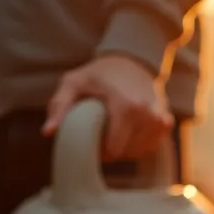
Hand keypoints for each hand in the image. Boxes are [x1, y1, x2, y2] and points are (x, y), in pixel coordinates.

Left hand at [42, 54, 172, 161]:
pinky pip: (150, 146)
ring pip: (139, 152)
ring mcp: (160, 118)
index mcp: (126, 107)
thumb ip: (60, 106)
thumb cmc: (98, 74)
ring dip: (125, 147)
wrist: (132, 60)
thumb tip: (48, 132)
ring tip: (115, 129)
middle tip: (102, 132)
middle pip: (126, 152)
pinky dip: (138, 144)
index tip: (92, 140)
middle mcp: (148, 114)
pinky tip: (129, 130)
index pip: (114, 149)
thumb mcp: (73, 83)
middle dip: (112, 149)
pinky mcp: (166, 122)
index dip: (100, 150)